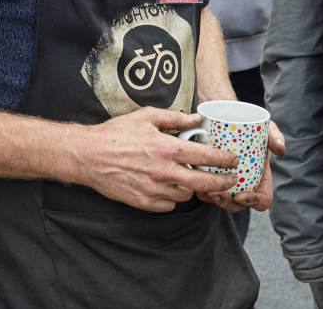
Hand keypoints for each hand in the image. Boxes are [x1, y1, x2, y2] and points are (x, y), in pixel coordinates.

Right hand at [75, 107, 240, 211]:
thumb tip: (196, 118)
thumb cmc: (116, 134)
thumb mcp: (146, 117)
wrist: (89, 156)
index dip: (225, 160)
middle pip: (204, 184)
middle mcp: (165, 172)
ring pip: (186, 195)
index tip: (234, 160)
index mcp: (168, 149)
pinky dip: (172, 197)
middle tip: (230, 179)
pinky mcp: (144, 203)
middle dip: (222, 182)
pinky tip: (168, 186)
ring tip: (190, 178)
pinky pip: (169, 205)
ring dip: (192, 188)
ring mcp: (155, 190)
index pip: (206, 158)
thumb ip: (175, 118)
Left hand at [196, 120, 284, 212]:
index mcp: (262, 180)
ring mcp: (229, 185)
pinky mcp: (213, 180)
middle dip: (227, 202)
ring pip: (221, 202)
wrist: (230, 118)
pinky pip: (206, 193)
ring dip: (213, 199)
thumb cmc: (252, 128)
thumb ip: (275, 137)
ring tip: (206, 189)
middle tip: (217, 193)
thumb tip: (281, 149)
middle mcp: (245, 186)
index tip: (241, 195)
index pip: (262, 201)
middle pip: (238, 205)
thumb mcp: (267, 129)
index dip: (253, 202)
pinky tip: (196, 181)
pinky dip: (201, 191)